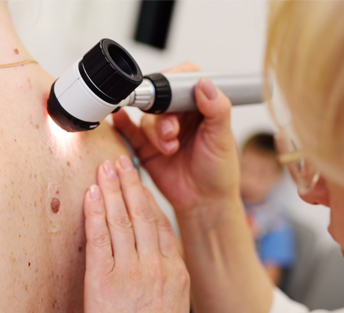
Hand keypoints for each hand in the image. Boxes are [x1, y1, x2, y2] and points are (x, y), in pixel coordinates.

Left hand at [84, 156, 189, 312]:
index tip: (140, 181)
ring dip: (112, 190)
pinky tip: (92, 195)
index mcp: (173, 270)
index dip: (148, 198)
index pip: (160, 223)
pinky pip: (99, 237)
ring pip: (121, 219)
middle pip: (142, 213)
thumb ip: (166, 277)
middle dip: (130, 183)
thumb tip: (158, 259)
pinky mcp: (104, 278)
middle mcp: (154, 264)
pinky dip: (96, 213)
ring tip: (106, 169)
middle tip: (122, 160)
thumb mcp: (174, 306)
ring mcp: (130, 269)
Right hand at [112, 62, 238, 213]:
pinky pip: (128, 129)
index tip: (173, 99)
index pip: (184, 80)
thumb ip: (216, 109)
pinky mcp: (145, 145)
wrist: (203, 202)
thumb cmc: (218, 172)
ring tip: (169, 148)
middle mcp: (179, 115)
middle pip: (161, 99)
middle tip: (172, 132)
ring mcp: (160, 130)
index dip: (175, 85)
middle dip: (164, 116)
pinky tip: (120, 120)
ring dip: (155, 132)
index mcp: (201, 107)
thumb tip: (205, 83)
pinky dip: (122, 123)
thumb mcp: (222, 138)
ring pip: (147, 117)